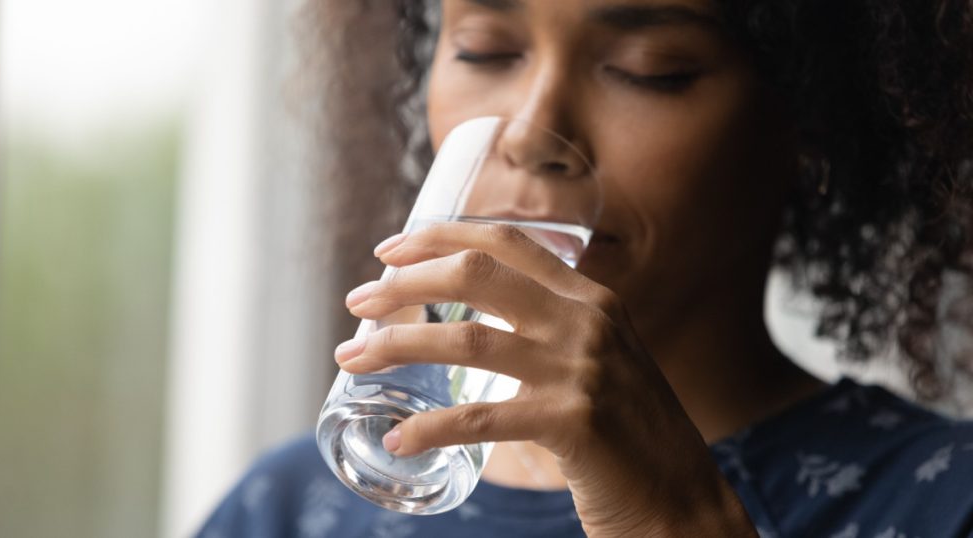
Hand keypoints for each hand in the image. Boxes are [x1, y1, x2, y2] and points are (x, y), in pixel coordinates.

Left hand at [335, 222, 756, 536]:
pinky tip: (398, 440)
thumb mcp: (602, 359)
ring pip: (466, 341)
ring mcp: (583, 369)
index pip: (506, 241)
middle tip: (357, 301)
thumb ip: (553, 329)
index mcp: (592, 298)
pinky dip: (429, 428)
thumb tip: (469, 322)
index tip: (390, 250)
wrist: (683, 500)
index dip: (440, 237)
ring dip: (397, 346)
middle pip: (476, 276)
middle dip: (405, 284)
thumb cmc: (628, 433)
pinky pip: (480, 418)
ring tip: (352, 359)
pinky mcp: (574, 423)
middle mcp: (588, 321)